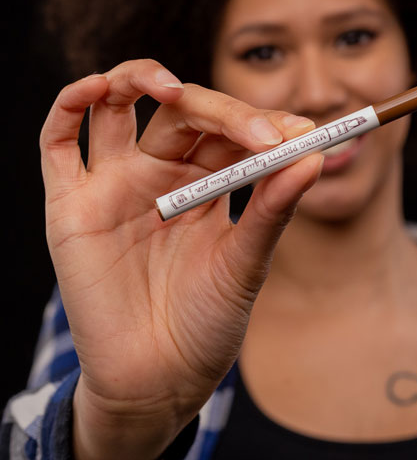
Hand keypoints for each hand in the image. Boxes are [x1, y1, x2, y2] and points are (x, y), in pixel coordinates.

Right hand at [40, 59, 322, 459]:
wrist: (158, 381)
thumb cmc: (207, 323)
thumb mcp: (245, 263)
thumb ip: (272, 209)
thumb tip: (314, 157)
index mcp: (205, 183)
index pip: (231, 131)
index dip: (263, 125)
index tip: (304, 133)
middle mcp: (160, 174)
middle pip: (185, 113)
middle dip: (225, 114)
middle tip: (265, 134)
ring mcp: (115, 183)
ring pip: (120, 105)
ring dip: (141, 79)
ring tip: (173, 89)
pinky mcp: (71, 204)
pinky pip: (58, 142)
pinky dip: (72, 106)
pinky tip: (97, 89)